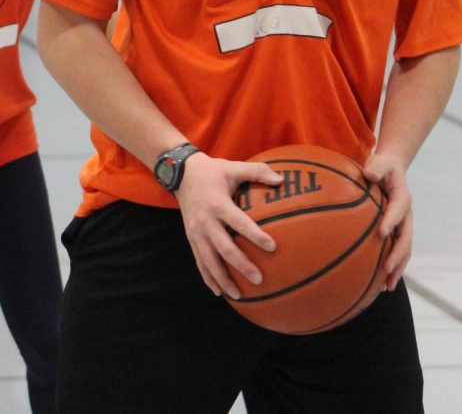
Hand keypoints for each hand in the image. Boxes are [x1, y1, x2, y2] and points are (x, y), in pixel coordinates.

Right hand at [175, 153, 283, 298]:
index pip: (238, 222)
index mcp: (218, 204)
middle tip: (258, 279)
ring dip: (223, 279)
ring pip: (209, 260)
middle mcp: (205, 221)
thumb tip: (281, 180)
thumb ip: (257, 171)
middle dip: (241, 265)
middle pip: (223, 247)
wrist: (180, 173)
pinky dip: (208, 278)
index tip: (272, 247)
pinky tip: (219, 292)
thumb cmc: (212, 171)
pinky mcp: (191, 237)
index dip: (255, 235)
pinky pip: (199, 261)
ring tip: (239, 295)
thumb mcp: (233, 167)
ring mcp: (196, 231)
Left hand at [363, 151, 412, 289]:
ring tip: (385, 286)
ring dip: (396, 268)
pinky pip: (396, 252)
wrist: (392, 170)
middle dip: (397, 254)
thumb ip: (376, 167)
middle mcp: (406, 215)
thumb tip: (370, 173)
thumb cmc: (381, 166)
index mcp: (402, 197)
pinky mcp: (397, 232)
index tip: (382, 232)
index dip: (391, 221)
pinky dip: (391, 267)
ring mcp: (403, 226)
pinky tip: (378, 284)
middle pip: (406, 238)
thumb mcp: (380, 162)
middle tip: (387, 268)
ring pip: (403, 250)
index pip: (398, 210)